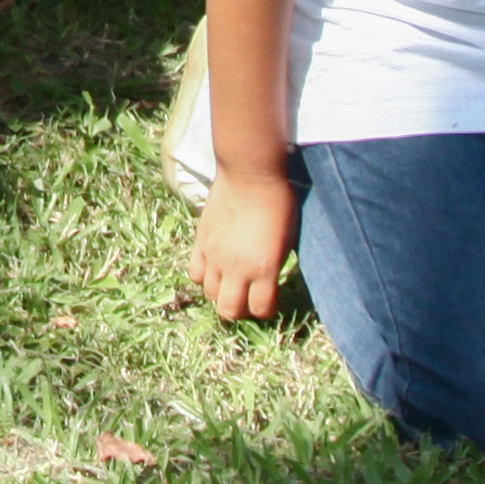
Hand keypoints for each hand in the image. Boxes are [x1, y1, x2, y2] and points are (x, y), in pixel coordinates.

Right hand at [192, 165, 299, 321]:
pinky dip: (204, 276)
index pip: (261, 309)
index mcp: (264, 268)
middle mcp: (237, 268)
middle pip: (229, 310)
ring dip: (221, 294)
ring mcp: (215, 256)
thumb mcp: (289, 238)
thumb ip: (276, 265)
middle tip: (247, 299)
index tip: (269, 302)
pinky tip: (214, 268)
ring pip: (210, 294)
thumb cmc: (278, 202)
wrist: (250, 173)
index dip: (266, 310)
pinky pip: (195, 272)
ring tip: (230, 283)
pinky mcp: (201, 242)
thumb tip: (270, 282)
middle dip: (240, 310)